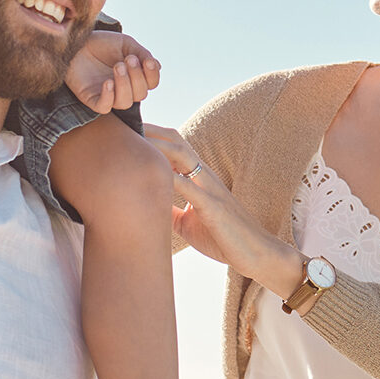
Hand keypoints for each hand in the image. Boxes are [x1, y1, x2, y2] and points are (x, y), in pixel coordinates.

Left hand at [66, 31, 159, 113]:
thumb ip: (142, 53)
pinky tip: (107, 82)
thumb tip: (157, 66)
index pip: (151, 83)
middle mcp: (124, 89)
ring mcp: (108, 95)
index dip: (152, 74)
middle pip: (140, 94)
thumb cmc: (102, 43)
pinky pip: (104, 107)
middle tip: (128, 59)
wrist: (77, 41)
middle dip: (137, 77)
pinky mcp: (92, 99)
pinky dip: (108, 97)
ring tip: (117, 66)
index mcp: (135, 76)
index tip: (147, 61)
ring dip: (124, 85)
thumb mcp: (126, 43)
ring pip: (125, 102)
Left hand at [143, 124, 298, 289]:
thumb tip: (145, 206)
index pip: (174, 145)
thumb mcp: (187, 221)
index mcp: (198, 177)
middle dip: (151, 131)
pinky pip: (189, 186)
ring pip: (182, 155)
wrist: (255, 254)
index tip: (127, 130)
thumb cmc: (223, 237)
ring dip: (157, 145)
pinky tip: (150, 174)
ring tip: (133, 138)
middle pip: (176, 141)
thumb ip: (169, 209)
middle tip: (123, 124)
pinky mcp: (213, 206)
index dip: (152, 135)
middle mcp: (204, 176)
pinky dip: (169, 178)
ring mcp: (209, 188)